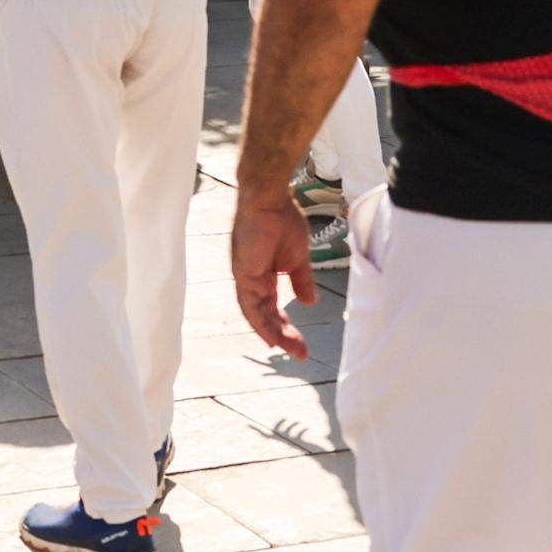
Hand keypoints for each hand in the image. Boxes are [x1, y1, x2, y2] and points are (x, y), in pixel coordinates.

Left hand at [231, 189, 321, 356]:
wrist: (270, 198)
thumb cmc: (283, 220)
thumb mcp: (298, 258)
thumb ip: (300, 281)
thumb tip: (308, 302)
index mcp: (262, 275)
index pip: (271, 307)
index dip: (283, 325)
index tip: (297, 343)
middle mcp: (250, 279)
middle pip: (264, 315)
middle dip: (282, 335)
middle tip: (301, 353)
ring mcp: (245, 276)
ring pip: (256, 314)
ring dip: (275, 333)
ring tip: (294, 350)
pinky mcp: (243, 272)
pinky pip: (250, 303)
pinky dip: (259, 322)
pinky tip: (271, 337)